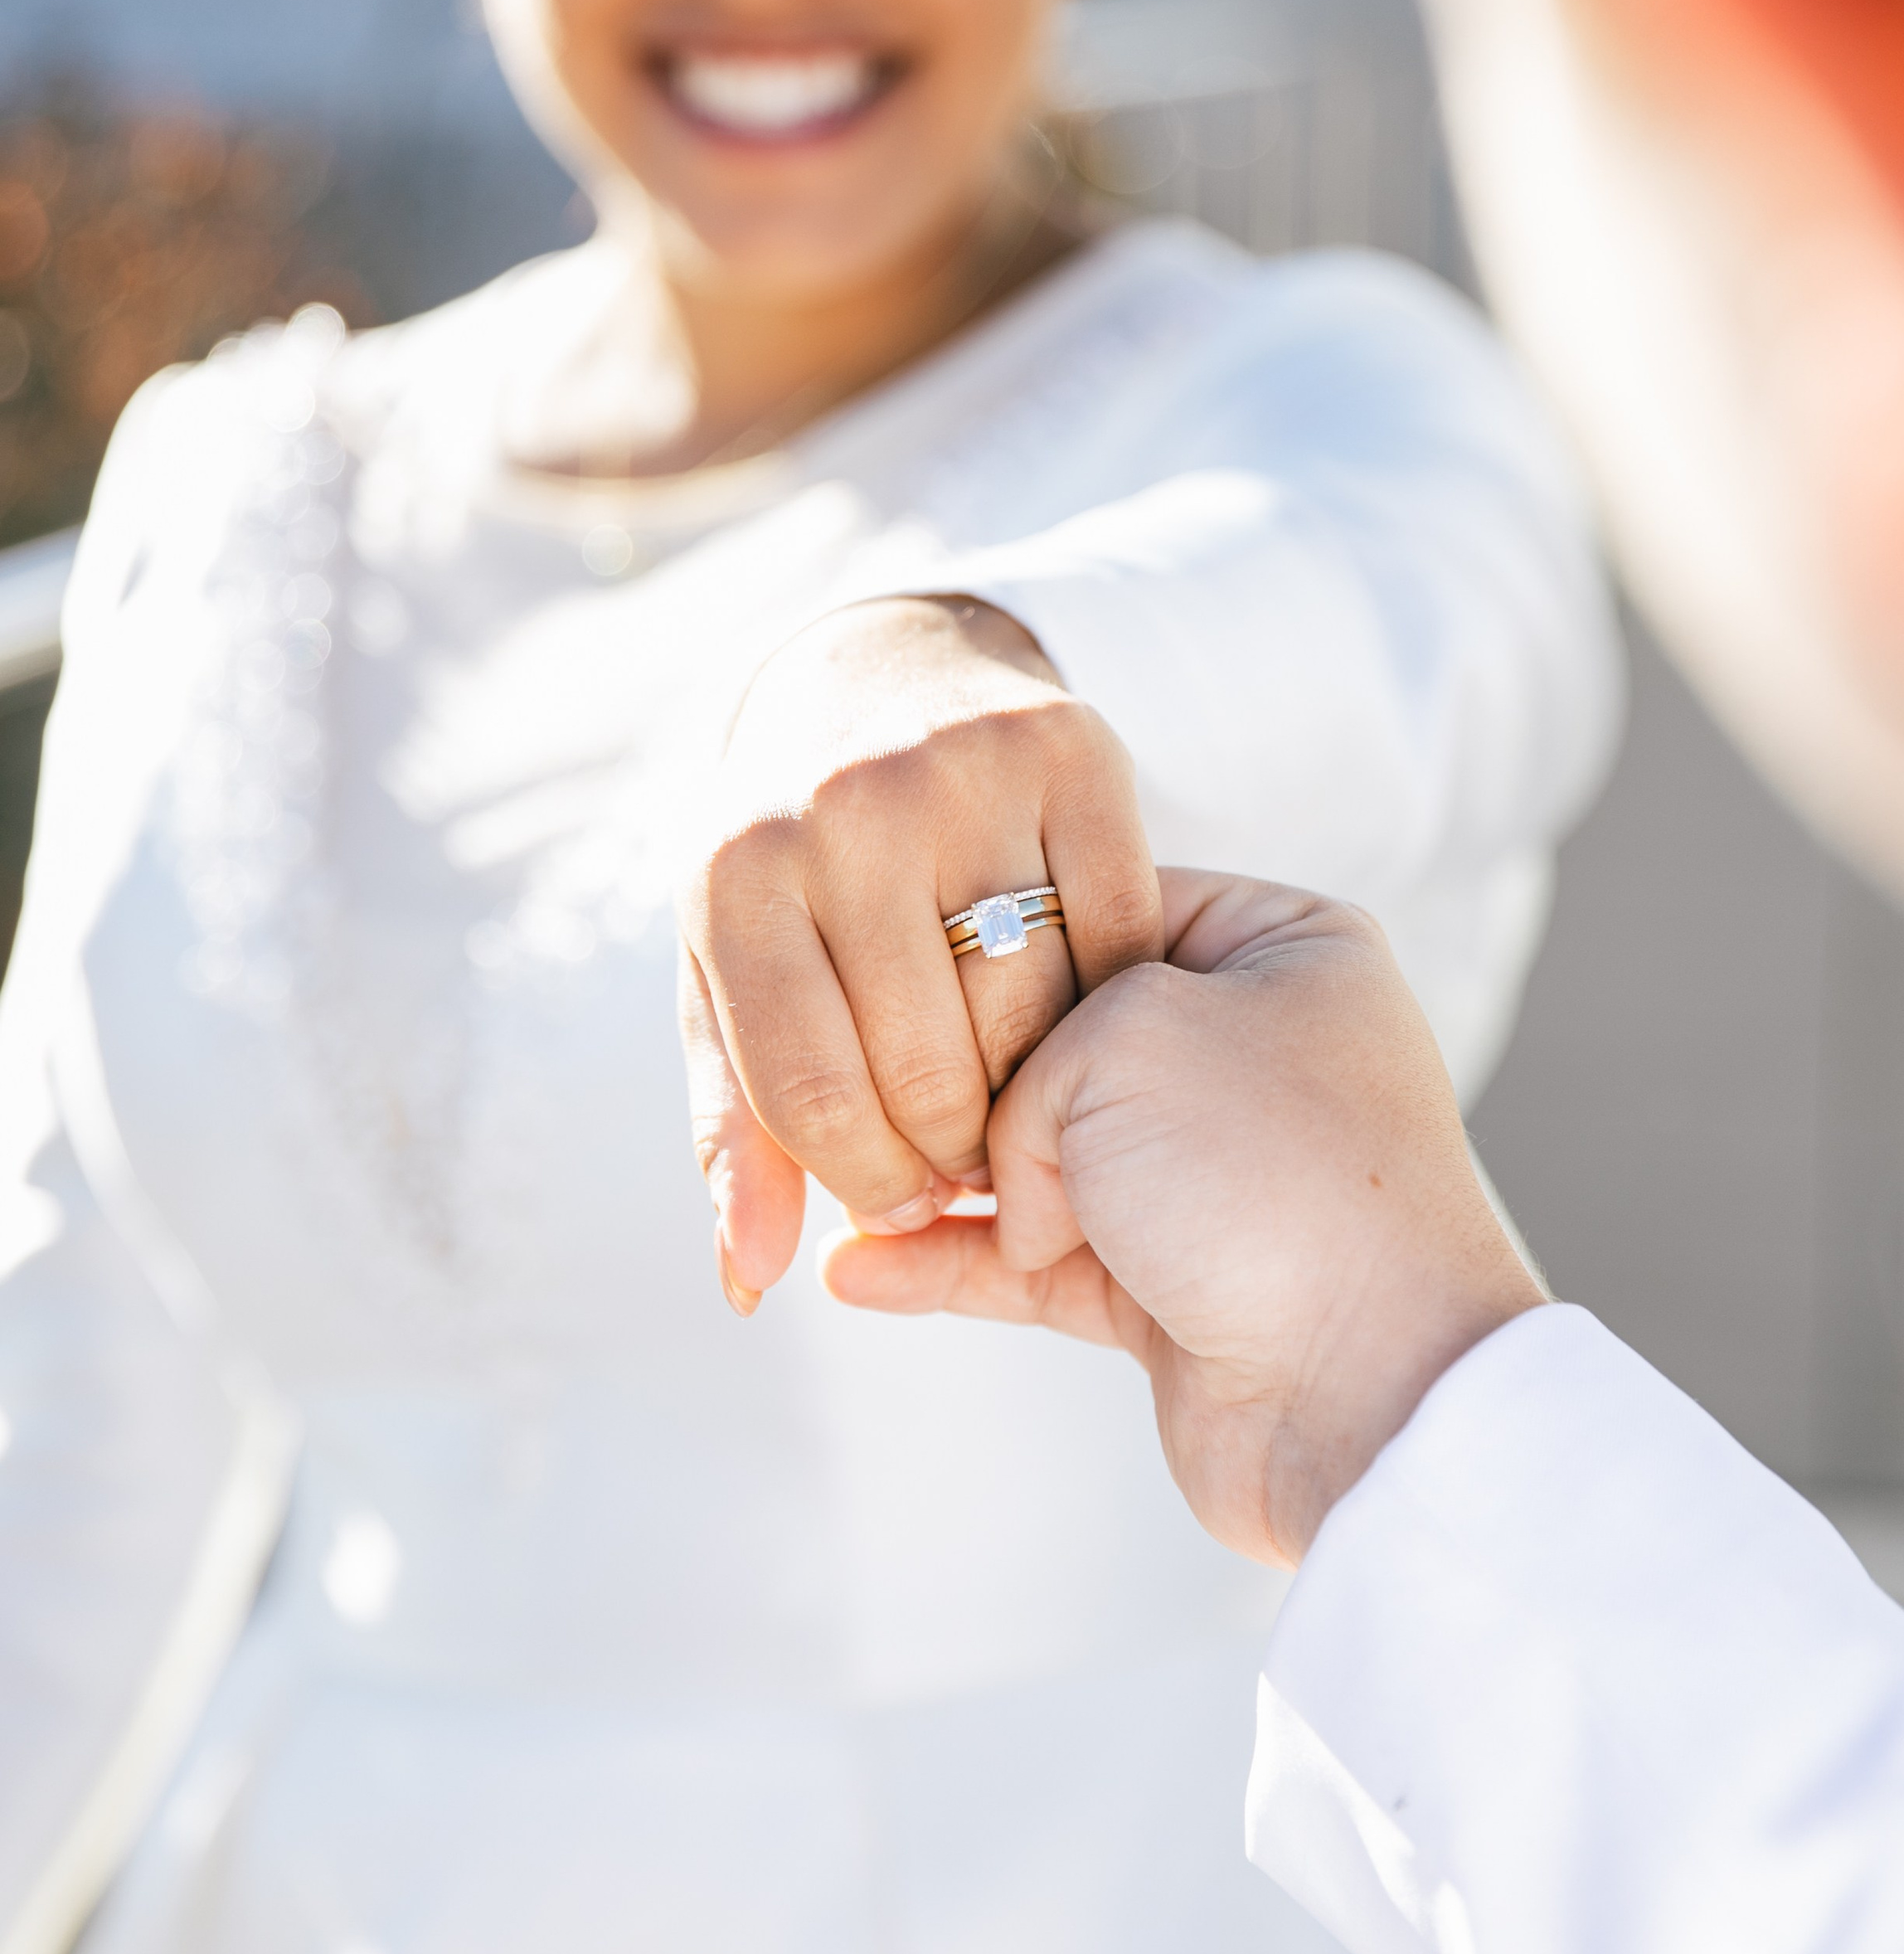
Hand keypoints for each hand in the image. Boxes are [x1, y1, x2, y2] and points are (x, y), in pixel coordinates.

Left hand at [682, 595, 1164, 1310]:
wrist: (875, 671)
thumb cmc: (794, 864)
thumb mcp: (731, 977)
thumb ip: (743, 1128)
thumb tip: (754, 1282)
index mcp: (737, 872)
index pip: (810, 1096)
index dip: (866, 1185)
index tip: (902, 1208)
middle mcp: (844, 807)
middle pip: (926, 1064)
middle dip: (955, 1151)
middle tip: (973, 1162)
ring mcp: (962, 768)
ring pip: (1032, 1007)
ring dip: (1039, 1092)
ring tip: (1022, 1101)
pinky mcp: (1074, 747)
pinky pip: (1121, 930)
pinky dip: (1114, 1004)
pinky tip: (1085, 1025)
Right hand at [821, 872, 1543, 1566]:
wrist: (1368, 1391)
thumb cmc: (1272, 1174)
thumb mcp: (1125, 1036)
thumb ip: (1026, 1056)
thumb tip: (994, 1150)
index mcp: (1281, 946)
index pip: (1102, 899)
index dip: (1000, 941)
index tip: (906, 970)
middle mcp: (1251, 1050)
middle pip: (1059, 1031)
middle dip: (961, 1071)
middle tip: (872, 1095)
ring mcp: (1210, 1170)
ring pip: (1040, 1154)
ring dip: (941, 1177)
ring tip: (848, 1192)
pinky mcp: (1171, 1284)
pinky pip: (1035, 1259)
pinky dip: (950, 1264)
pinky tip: (852, 1269)